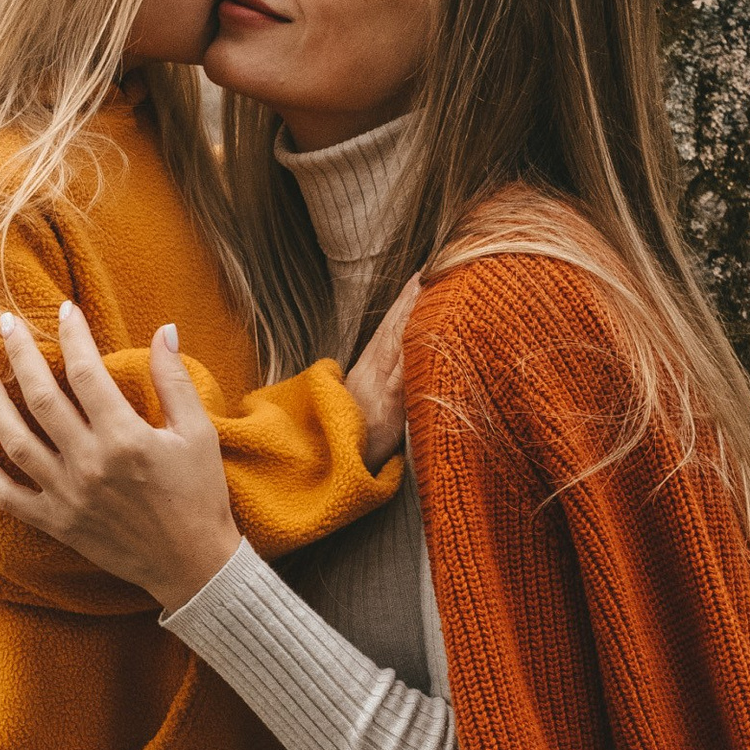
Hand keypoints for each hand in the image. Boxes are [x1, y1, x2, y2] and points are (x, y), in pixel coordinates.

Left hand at [0, 300, 241, 606]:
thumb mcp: (198, 433)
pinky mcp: (57, 523)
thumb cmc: (200, 495)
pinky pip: (9, 496)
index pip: (86, 373)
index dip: (72, 336)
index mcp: (124, 437)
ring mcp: (67, 495)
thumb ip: (174, 380)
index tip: (64, 310)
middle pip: (41, 398)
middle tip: (4, 322)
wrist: (193, 565)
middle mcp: (89, 463)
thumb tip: (163, 329)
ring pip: (16, 442)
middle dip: (20, 355)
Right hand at [345, 274, 420, 471]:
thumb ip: (366, 399)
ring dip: (411, 316)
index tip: (417, 279)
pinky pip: (402, 380)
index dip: (399, 308)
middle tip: (428, 269)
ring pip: (396, 348)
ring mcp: (376, 396)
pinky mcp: (386, 415)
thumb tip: (376, 385)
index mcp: (361, 381)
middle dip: (408, 301)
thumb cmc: (342, 455)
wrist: (321, 480)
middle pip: (390, 334)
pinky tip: (424, 333)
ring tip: (427, 286)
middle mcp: (367, 382)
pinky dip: (412, 354)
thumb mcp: (352, 420)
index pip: (383, 337)